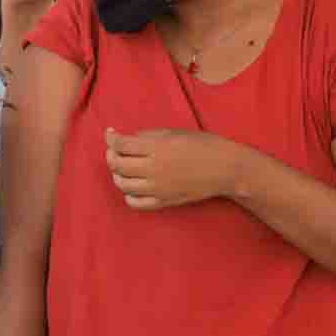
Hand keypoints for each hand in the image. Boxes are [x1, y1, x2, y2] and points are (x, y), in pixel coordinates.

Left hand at [105, 128, 250, 209]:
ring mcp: (157, 187)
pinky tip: (133, 185)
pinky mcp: (163, 201)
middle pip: (116, 164)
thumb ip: (147, 136)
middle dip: (111, 155)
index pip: (120, 144)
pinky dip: (128, 194)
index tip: (110, 135)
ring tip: (123, 167)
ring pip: (122, 184)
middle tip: (115, 150)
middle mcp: (153, 168)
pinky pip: (135, 203)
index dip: (110, 138)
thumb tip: (126, 140)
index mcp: (156, 147)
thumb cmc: (202, 145)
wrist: (225, 168)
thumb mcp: (173, 132)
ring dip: (117, 174)